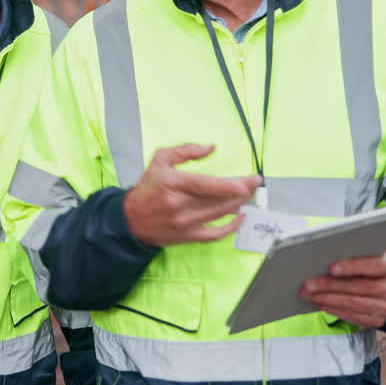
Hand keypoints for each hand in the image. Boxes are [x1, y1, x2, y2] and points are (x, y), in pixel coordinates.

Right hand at [122, 143, 257, 246]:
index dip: (233, 185)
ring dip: (238, 204)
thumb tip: (210, 148)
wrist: (130, 219)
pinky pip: (215, 234)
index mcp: (173, 183)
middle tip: (255, 183)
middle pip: (219, 199)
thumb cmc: (147, 188)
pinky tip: (239, 217)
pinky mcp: (188, 236)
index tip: (250, 180)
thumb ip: (185, 151)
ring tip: (248, 194)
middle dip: (242, 191)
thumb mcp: (160, 160)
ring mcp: (184, 223)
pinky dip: (231, 227)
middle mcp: (179, 204)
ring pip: (220, 214)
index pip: (208, 185)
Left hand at [300, 251, 385, 327]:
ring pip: (353, 304)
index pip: (373, 265)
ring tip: (309, 295)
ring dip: (327, 300)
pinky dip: (334, 310)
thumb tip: (323, 257)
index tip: (331, 268)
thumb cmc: (372, 265)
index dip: (351, 267)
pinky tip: (320, 303)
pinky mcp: (379, 320)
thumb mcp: (370, 255)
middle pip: (359, 287)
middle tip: (307, 285)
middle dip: (329, 286)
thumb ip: (354, 253)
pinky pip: (353, 317)